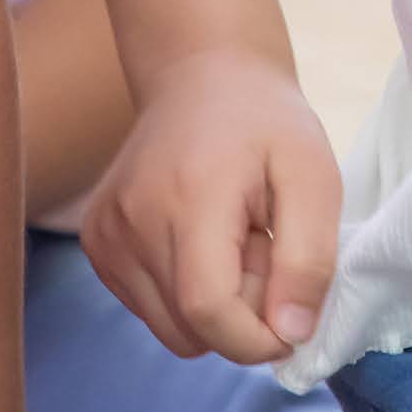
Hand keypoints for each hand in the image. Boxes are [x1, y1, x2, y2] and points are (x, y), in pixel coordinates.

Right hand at [80, 48, 342, 365]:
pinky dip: (185, 294)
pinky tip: (203, 242)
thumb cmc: (266, 124)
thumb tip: (291, 335)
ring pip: (170, 329)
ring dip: (213, 307)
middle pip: (191, 329)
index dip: (258, 337)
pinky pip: (149, 309)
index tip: (293, 315)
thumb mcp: (315, 176)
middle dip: (242, 315)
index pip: (208, 310)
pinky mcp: (96, 245)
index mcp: (188, 199)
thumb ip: (309, 258)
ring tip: (235, 243)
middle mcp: (131, 222)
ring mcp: (104, 235)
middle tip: (266, 252)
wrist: (202, 75)